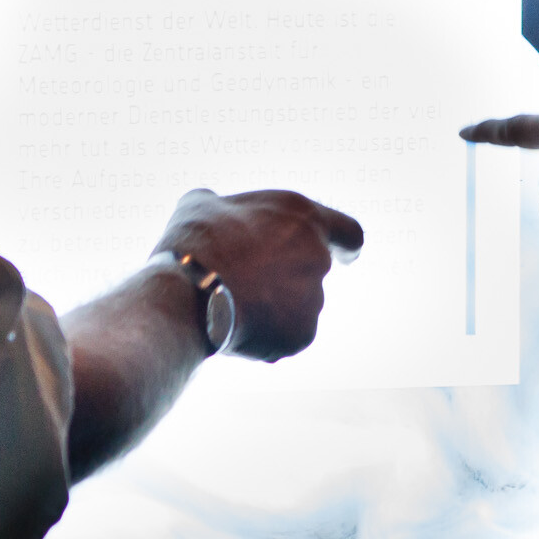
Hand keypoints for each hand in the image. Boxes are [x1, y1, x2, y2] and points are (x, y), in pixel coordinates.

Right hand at [152, 188, 364, 361]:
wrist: (189, 293)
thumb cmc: (196, 241)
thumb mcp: (202, 203)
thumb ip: (225, 207)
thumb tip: (214, 210)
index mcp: (303, 217)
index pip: (349, 233)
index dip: (345, 246)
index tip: (345, 256)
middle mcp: (318, 257)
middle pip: (312, 271)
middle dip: (286, 277)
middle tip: (246, 280)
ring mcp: (313, 299)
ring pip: (296, 305)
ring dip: (272, 306)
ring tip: (230, 305)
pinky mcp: (302, 335)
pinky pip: (285, 335)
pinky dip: (265, 334)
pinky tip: (233, 327)